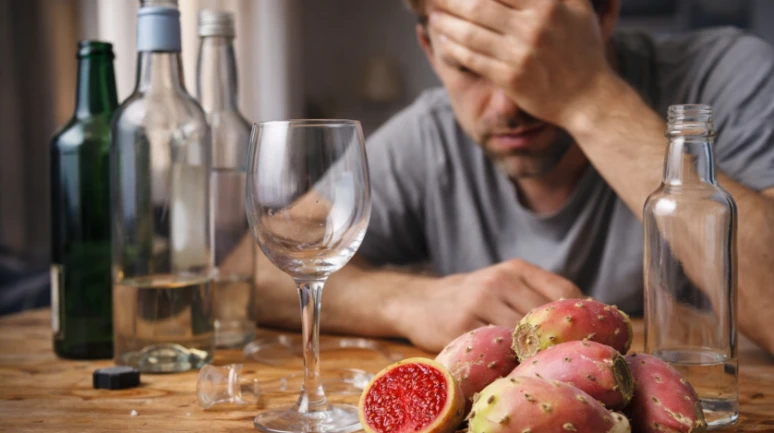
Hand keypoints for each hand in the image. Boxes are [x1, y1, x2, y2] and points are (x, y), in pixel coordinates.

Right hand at [395, 259, 582, 351]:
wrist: (418, 301)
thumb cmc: (471, 298)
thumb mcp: (503, 284)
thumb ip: (537, 295)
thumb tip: (585, 320)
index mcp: (516, 269)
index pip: (564, 290)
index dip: (581, 316)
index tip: (591, 336)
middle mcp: (500, 281)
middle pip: (546, 315)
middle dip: (561, 338)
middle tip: (569, 358)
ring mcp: (479, 301)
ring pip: (523, 333)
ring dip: (535, 351)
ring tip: (541, 364)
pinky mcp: (461, 325)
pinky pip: (495, 347)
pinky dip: (509, 359)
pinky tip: (513, 365)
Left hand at [428, 0, 618, 127]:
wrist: (588, 97)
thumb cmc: (583, 48)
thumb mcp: (579, 8)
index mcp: (548, 4)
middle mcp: (532, 27)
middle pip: (478, 6)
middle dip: (452, 1)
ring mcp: (520, 53)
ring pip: (471, 33)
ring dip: (447, 23)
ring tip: (435, 16)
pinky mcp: (510, 78)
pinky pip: (473, 59)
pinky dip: (454, 49)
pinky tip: (444, 41)